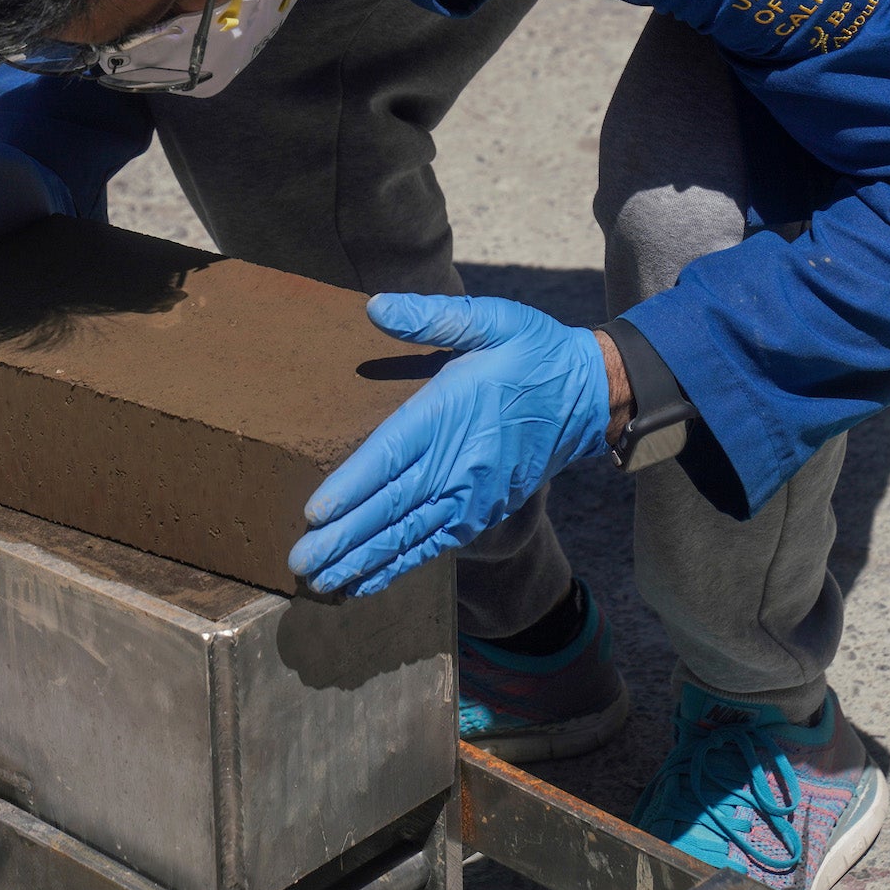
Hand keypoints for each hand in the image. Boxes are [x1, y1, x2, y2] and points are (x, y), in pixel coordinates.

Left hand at [288, 294, 612, 596]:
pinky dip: (398, 565)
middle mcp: (459, 463)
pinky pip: (434, 544)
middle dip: (345, 538)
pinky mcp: (481, 511)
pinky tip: (367, 581)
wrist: (589, 395)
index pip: (392, 456)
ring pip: (409, 534)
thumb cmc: (532, 351)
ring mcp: (471, 495)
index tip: (315, 512)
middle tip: (301, 564)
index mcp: (451, 413)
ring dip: (363, 560)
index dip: (352, 487)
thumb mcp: (491, 320)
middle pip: (392, 507)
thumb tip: (376, 306)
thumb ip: (433, 318)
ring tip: (321, 582)